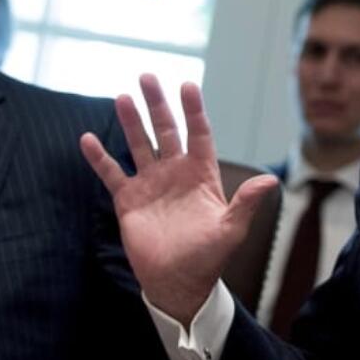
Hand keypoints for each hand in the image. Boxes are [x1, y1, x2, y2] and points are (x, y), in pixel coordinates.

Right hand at [80, 74, 277, 323]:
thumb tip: (271, 180)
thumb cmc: (209, 258)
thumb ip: (246, 203)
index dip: (194, 111)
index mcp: (201, 175)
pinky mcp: (129, 200)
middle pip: (166, 131)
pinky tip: (87, 139)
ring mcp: (151, 184)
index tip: (188, 86)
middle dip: (157, 105)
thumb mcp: (231, 230)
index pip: (199, 134)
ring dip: (131, 123)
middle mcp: (175, 173)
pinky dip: (100, 158)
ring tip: (123, 98)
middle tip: (147, 77)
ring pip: (139, 145)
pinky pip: (112, 173)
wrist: (178, 283)